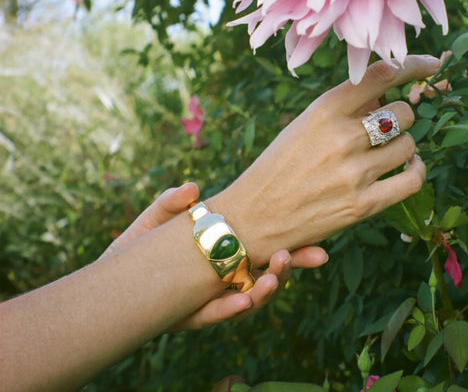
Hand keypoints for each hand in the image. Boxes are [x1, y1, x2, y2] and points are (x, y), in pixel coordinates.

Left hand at [102, 183, 327, 328]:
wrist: (112, 276)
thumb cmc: (143, 241)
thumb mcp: (158, 215)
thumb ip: (173, 201)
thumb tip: (193, 188)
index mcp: (229, 249)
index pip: (269, 247)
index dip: (296, 248)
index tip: (319, 244)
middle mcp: (227, 275)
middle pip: (267, 275)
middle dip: (286, 270)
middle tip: (291, 257)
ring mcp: (212, 296)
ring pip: (247, 298)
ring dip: (263, 290)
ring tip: (270, 279)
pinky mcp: (190, 315)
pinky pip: (214, 314)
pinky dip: (229, 308)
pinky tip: (241, 298)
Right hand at [208, 55, 440, 266]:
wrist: (252, 216)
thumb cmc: (279, 165)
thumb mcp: (304, 124)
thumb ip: (345, 109)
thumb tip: (388, 96)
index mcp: (323, 110)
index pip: (381, 76)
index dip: (413, 66)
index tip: (431, 65)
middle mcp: (341, 137)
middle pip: (403, 113)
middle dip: (399, 118)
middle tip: (385, 128)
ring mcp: (353, 173)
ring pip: (409, 146)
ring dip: (403, 147)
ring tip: (386, 153)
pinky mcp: (362, 205)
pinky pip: (412, 179)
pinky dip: (416, 171)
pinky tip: (407, 168)